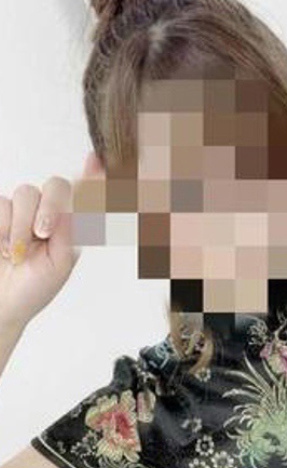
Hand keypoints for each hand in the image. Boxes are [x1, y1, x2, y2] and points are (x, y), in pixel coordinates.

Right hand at [0, 163, 87, 330]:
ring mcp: (20, 212)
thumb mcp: (60, 261)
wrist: (0, 305)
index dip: (93, 177)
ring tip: (17, 253)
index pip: (85, 195)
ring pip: (26, 193)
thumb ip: (73, 228)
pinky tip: (1, 246)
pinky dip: (1, 226)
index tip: (96, 161)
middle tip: (43, 232)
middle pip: (56, 185)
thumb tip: (87, 197)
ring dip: (21, 225)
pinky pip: (0, 203)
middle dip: (51, 206)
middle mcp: (48, 214)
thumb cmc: (32, 289)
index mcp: (70, 227)